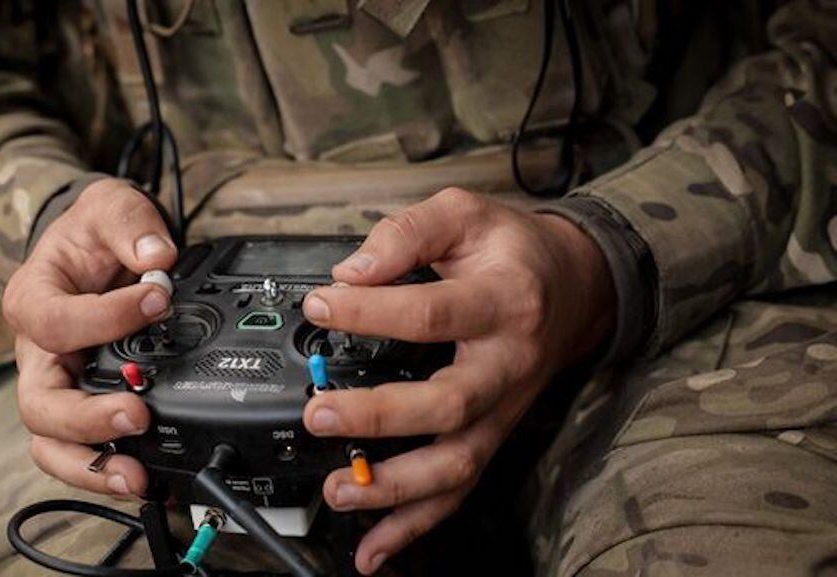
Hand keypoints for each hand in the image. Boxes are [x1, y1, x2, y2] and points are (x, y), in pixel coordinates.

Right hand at [3, 178, 176, 496]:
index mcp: (32, 299)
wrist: (94, 252)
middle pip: (40, 403)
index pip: (55, 321)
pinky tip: (143, 477)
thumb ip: (130, 223)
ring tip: (135, 476)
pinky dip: (106, 469)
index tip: (158, 298)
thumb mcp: (109, 206)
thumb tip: (158, 257)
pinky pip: (81, 449)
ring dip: (92, 463)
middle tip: (137, 413)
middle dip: (86, 417)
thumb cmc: (93, 235)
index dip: (105, 316)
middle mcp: (37, 353)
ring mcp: (58, 384)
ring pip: (52, 442)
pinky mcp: (82, 405)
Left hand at [300, 188, 614, 573]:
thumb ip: (408, 232)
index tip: (320, 304)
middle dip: (378, 416)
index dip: (369, 309)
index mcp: (503, 302)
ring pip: (456, 463)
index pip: (430, 313)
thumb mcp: (465, 213)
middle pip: (446, 404)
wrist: (575, 287)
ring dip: (395, 487)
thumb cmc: (515, 253)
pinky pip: (459, 489)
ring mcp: (501, 409)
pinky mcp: (491, 434)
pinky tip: (375, 546)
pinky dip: (415, 524)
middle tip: (320, 413)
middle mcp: (506, 365)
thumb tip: (352, 271)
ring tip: (339, 489)